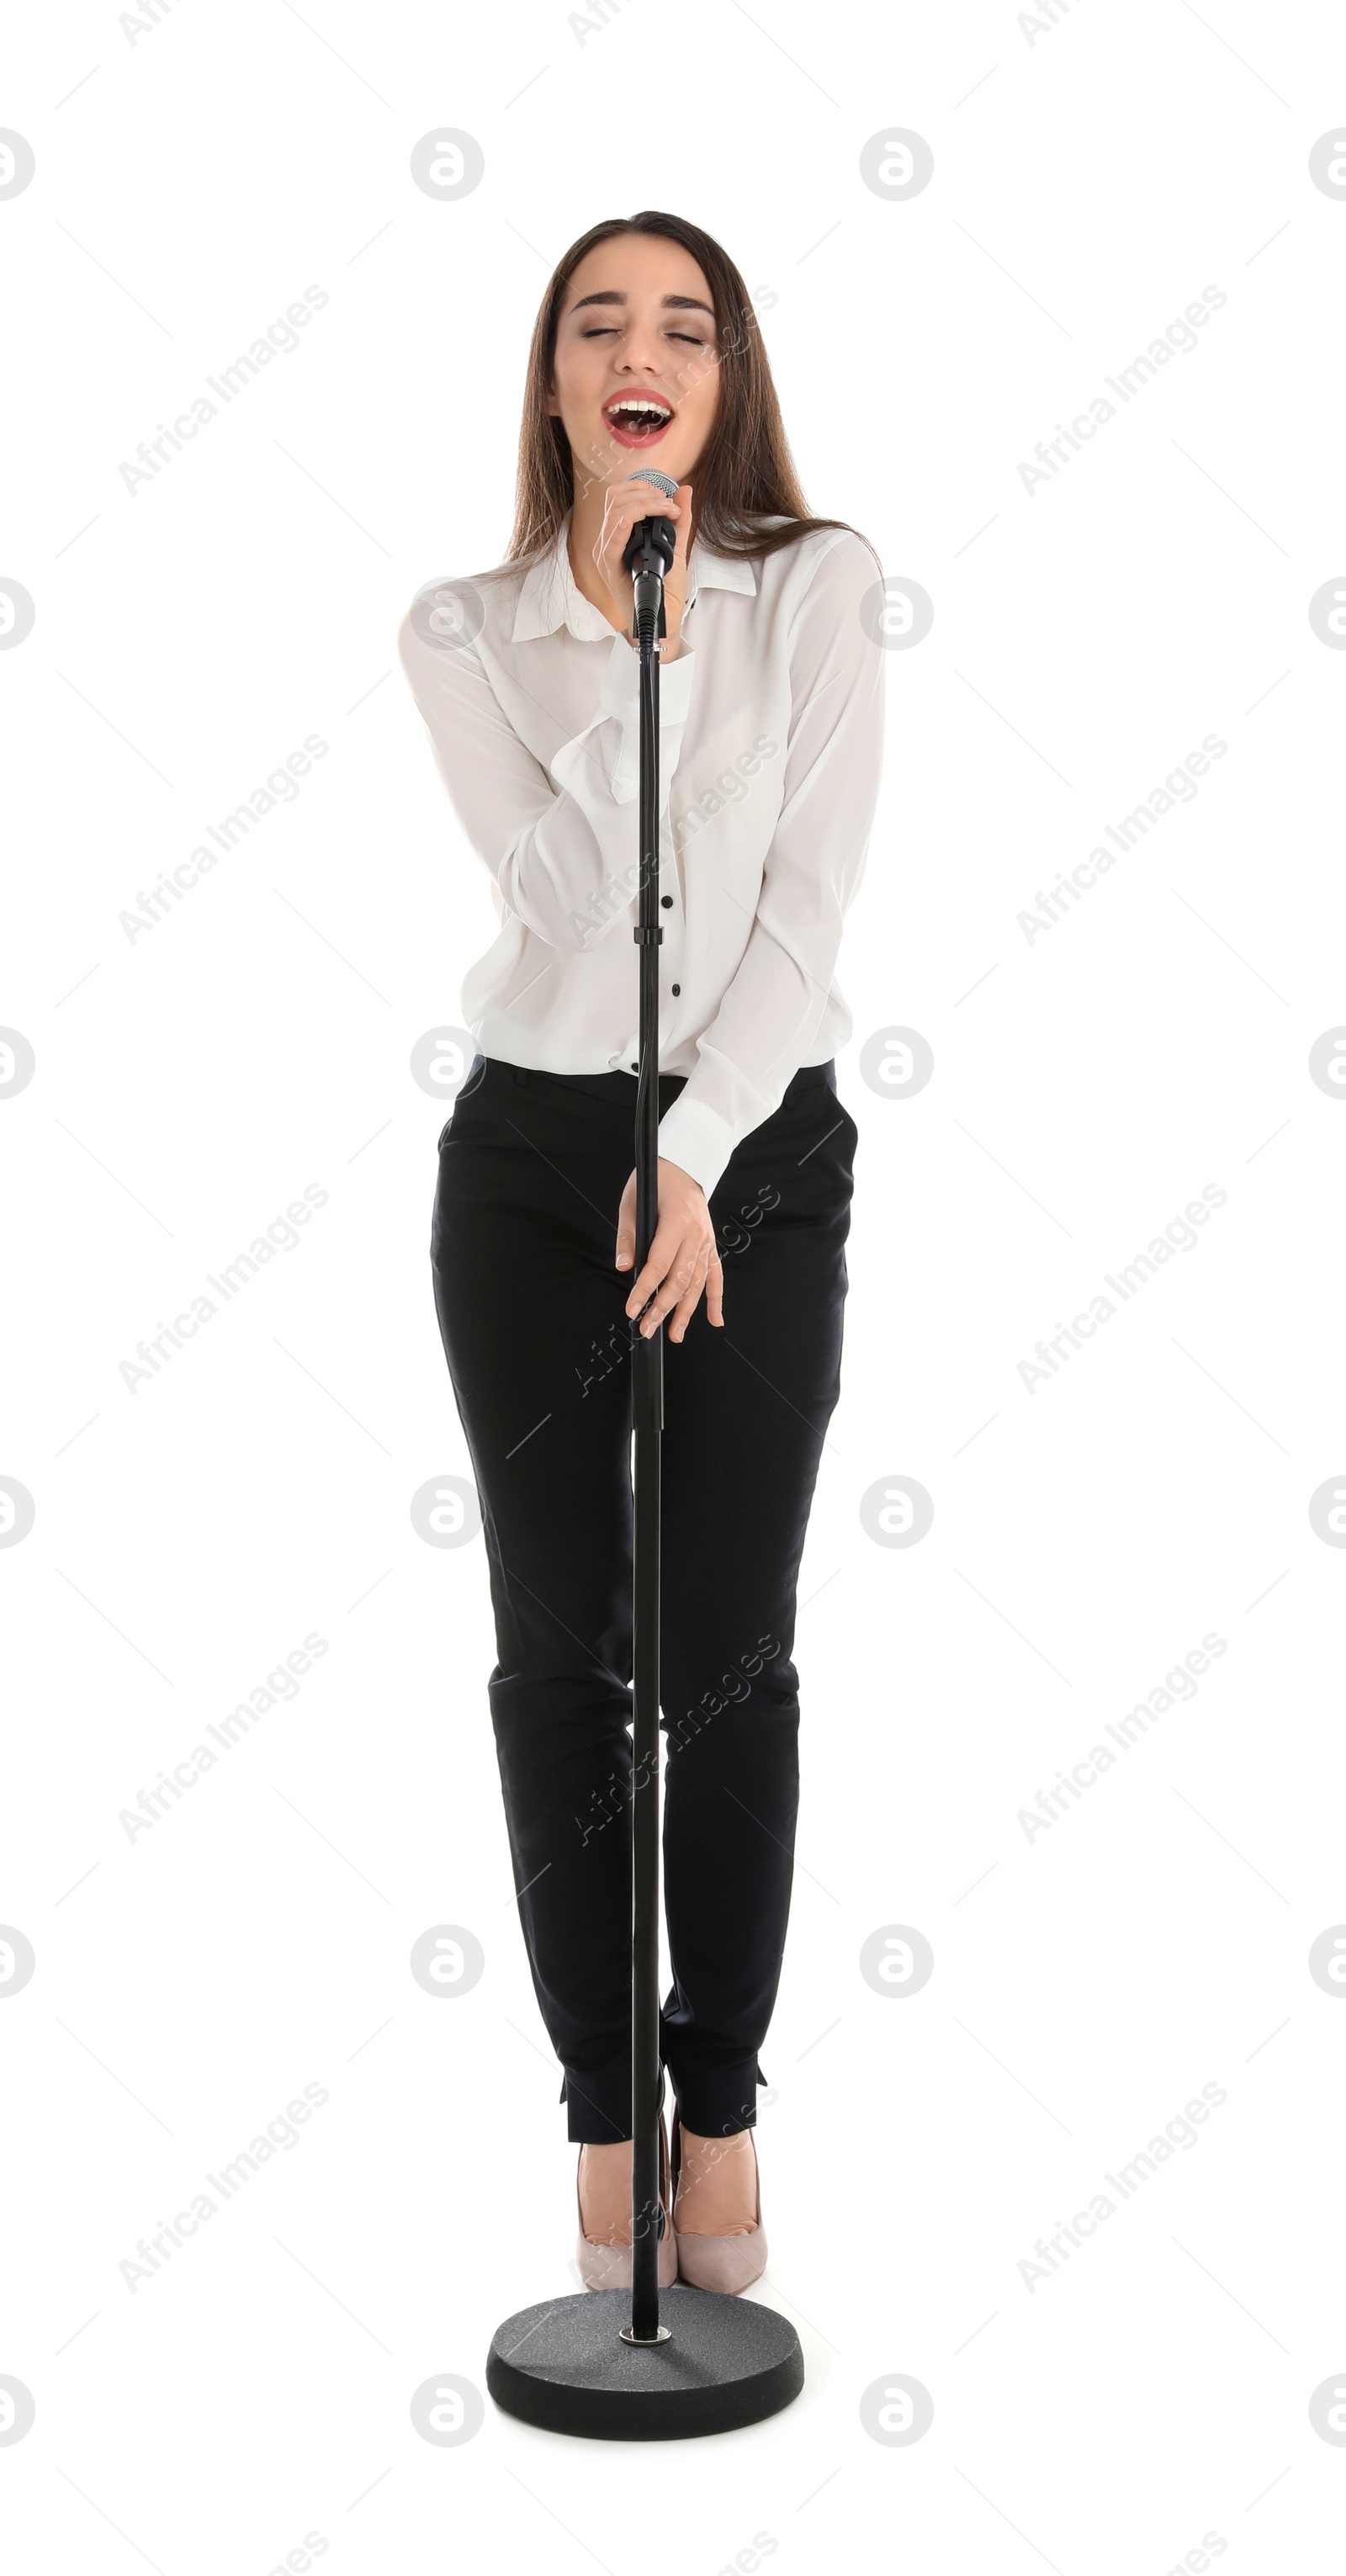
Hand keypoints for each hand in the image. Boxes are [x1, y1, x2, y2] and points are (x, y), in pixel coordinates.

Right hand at [592, 480, 693, 660]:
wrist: (663, 621)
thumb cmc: (665, 591)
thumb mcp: (677, 548)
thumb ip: (679, 520)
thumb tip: (685, 491)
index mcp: (618, 535)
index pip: (619, 496)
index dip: (642, 487)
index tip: (667, 496)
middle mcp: (608, 541)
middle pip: (615, 497)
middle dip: (645, 491)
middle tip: (668, 503)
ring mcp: (606, 553)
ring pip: (615, 511)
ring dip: (644, 502)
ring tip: (667, 510)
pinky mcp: (610, 566)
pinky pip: (614, 535)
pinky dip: (630, 519)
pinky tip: (647, 517)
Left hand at [616, 1156, 722, 1341]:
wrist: (685, 1164)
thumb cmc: (656, 1180)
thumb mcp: (633, 1201)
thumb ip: (628, 1236)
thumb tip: (624, 1267)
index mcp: (676, 1223)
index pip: (658, 1265)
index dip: (645, 1290)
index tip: (632, 1309)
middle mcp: (696, 1235)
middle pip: (679, 1280)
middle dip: (663, 1308)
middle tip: (647, 1329)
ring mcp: (707, 1241)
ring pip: (698, 1283)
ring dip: (687, 1312)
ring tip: (674, 1334)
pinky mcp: (711, 1245)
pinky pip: (716, 1276)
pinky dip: (716, 1299)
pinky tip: (714, 1320)